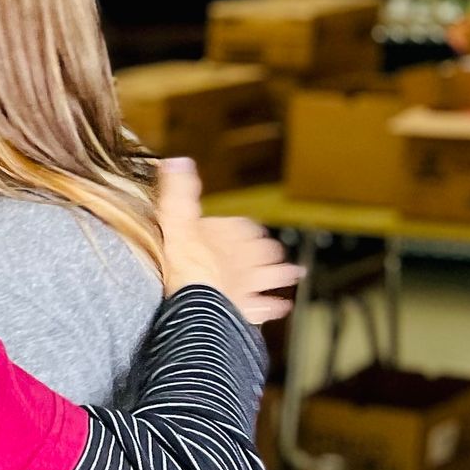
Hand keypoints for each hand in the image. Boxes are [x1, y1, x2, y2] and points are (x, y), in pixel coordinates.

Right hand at [155, 157, 300, 325]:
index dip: (243, 229)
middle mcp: (246, 257)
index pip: (243, 226)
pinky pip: (267, 306)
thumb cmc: (184, 261)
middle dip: (269, 250)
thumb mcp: (175, 217)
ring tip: (295, 273)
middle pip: (263, 250)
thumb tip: (177, 161)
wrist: (194, 298)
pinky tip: (282, 305)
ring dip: (283, 273)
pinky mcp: (248, 308)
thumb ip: (179, 190)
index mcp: (231, 233)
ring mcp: (250, 283)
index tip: (243, 230)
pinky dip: (275, 305)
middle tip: (274, 250)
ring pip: (274, 275)